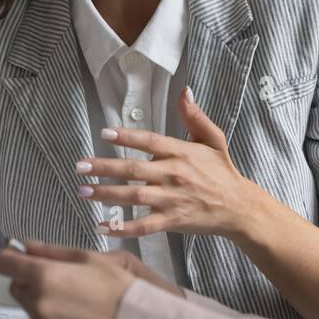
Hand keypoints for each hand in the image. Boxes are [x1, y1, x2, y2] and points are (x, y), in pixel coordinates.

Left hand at [0, 240, 138, 318]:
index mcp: (44, 275)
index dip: (8, 256)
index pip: (3, 263)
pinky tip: (73, 315)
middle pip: (15, 285)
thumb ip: (52, 251)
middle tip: (56, 277)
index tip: (13, 256)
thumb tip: (29, 246)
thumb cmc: (117, 290)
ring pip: (28, 306)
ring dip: (40, 300)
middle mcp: (38, 302)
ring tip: (71, 299)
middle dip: (29, 278)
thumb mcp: (88, 258)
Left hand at [78, 87, 261, 240]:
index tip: (104, 133)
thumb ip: (195, 117)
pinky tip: (102, 226)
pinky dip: (122, 227)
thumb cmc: (223, 172)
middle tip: (80, 166)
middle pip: (134, 169)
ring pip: (134, 196)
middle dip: (104, 167)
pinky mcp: (172, 221)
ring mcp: (172, 199)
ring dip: (106, 194)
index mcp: (181, 153)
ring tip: (83, 191)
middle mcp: (174, 175)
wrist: (239, 207)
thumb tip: (185, 91)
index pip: (149, 141)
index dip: (126, 137)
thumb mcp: (214, 140)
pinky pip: (143, 225)